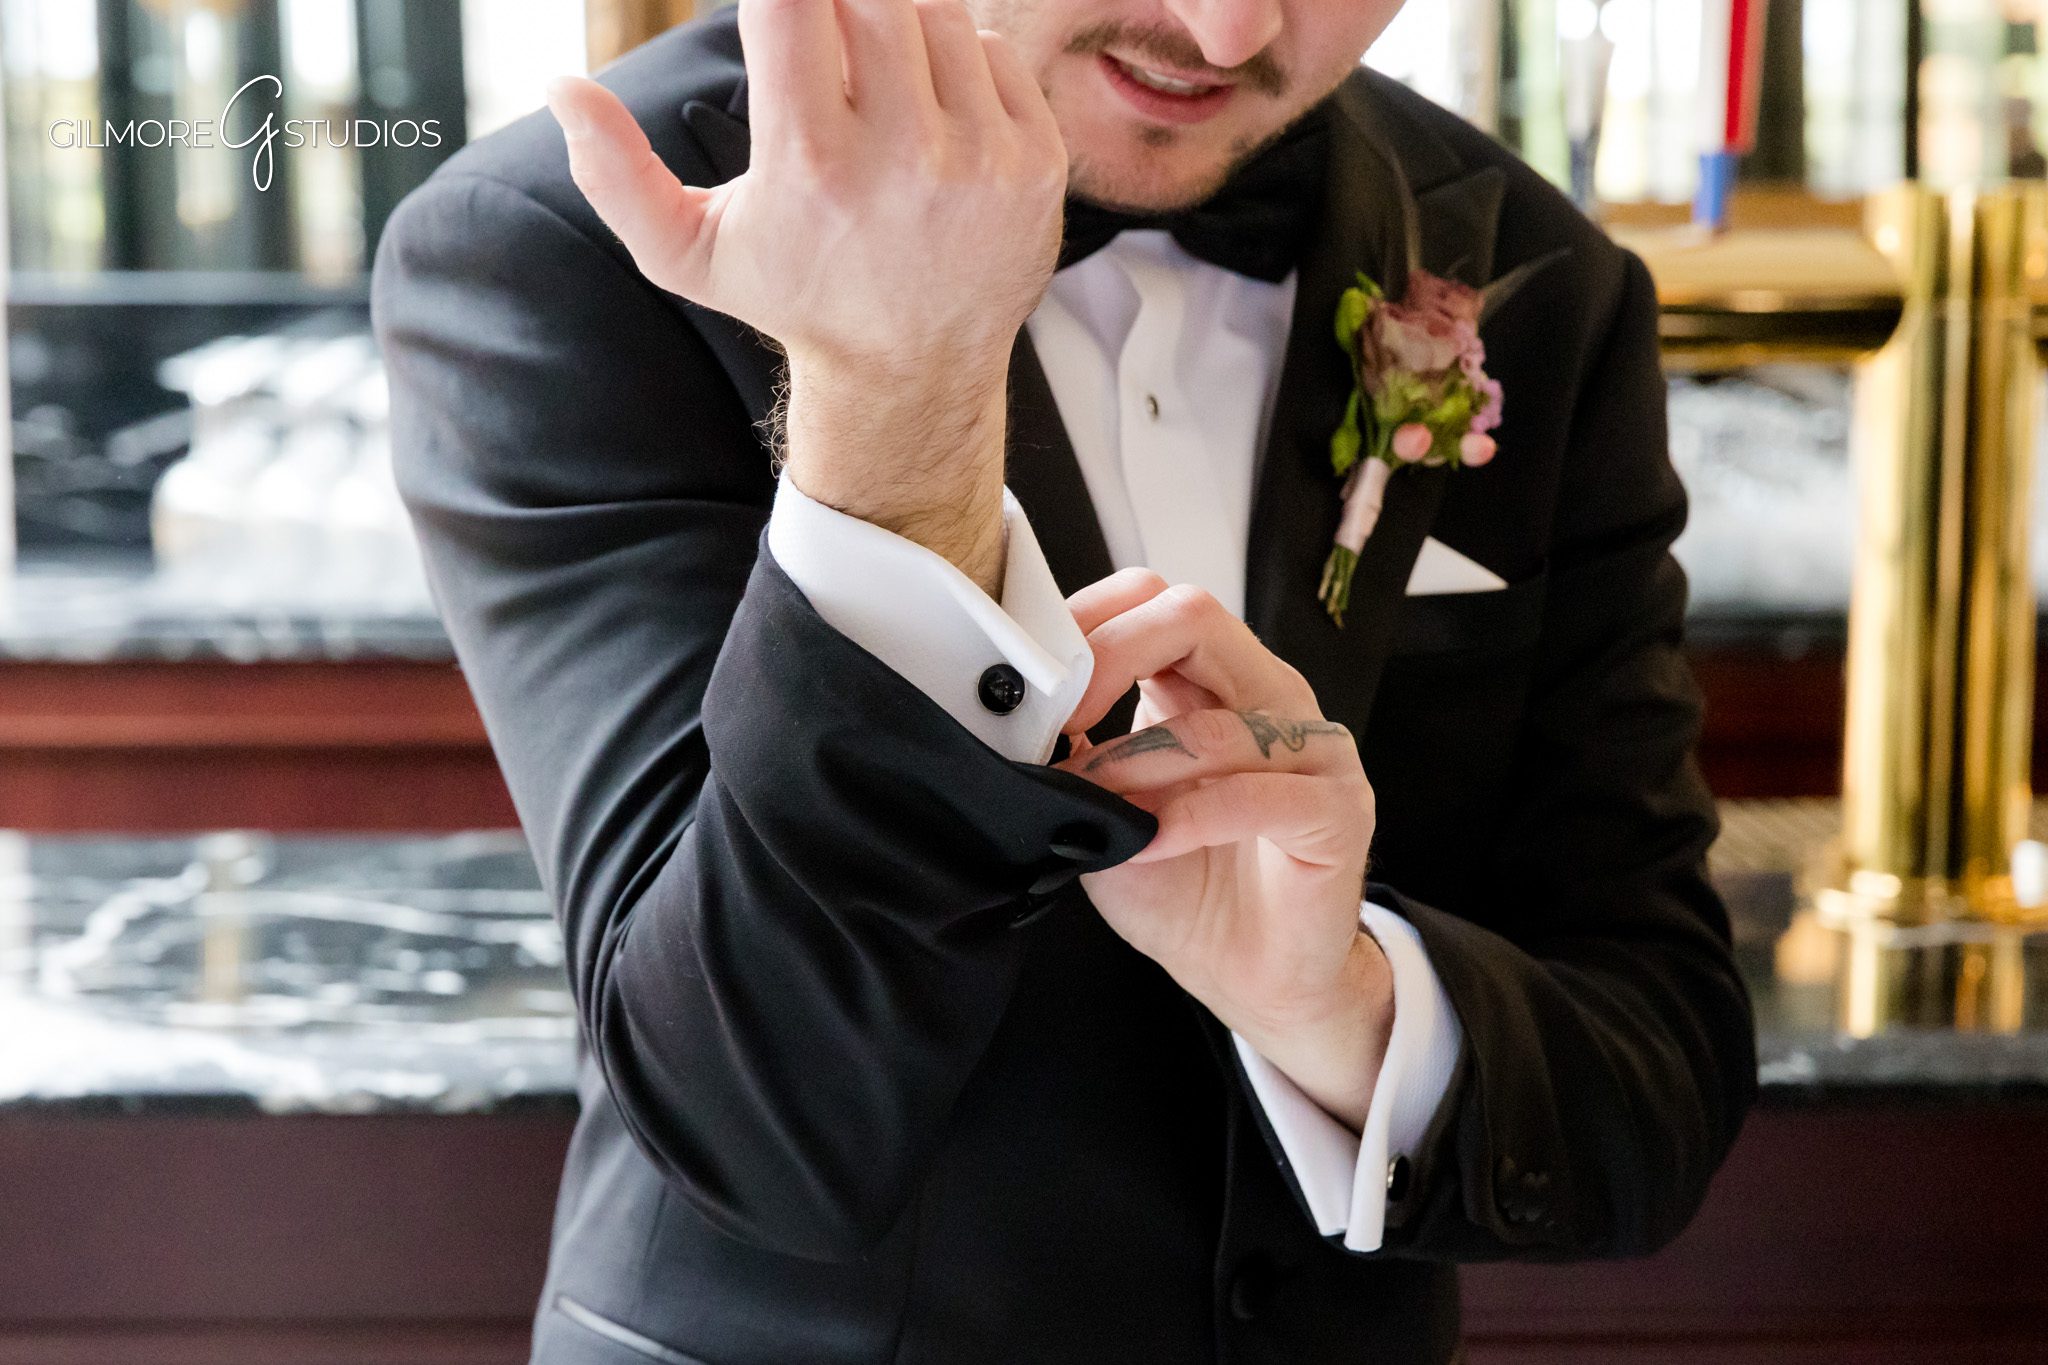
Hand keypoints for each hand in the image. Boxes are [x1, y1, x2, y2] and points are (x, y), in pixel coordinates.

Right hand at [546, 1, 1068, 591]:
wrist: (912, 370)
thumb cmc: (798, 297)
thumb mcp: (690, 254)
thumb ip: (615, 174)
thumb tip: (561, 86)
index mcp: (812, 164)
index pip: (791, 3)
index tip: (774, 14)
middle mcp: (906, 157)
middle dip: (838, 8)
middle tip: (825, 54)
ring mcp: (981, 159)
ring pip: (935, 13)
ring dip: (898, 26)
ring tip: (876, 88)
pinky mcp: (1036, 162)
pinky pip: (995, 50)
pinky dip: (960, 60)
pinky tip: (932, 114)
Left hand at [1053, 570, 1394, 1131]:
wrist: (1252, 982)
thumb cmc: (1185, 894)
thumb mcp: (1106, 816)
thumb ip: (1074, 761)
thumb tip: (1015, 720)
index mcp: (1214, 684)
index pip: (1156, 602)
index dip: (1091, 620)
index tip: (1034, 671)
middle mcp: (1269, 699)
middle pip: (1195, 616)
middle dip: (1111, 654)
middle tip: (1061, 712)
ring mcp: (1313, 751)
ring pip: (1218, 720)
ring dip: (1138, 761)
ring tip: (1095, 803)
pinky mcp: (1336, 812)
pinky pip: (1262, 795)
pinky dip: (1194, 815)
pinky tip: (1150, 841)